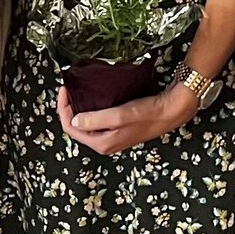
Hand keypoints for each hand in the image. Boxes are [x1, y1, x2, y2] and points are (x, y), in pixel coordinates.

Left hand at [58, 80, 196, 154]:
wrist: (171, 111)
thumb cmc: (147, 113)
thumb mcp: (118, 115)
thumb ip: (94, 120)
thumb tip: (73, 120)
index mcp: (102, 143)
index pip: (71, 128)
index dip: (63, 109)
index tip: (64, 90)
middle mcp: (105, 144)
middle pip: (77, 127)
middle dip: (69, 110)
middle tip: (68, 91)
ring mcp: (112, 138)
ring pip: (87, 124)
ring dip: (79, 110)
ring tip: (77, 93)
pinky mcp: (119, 129)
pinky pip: (97, 122)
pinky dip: (91, 110)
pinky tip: (93, 99)